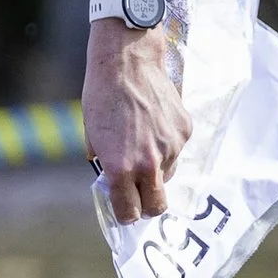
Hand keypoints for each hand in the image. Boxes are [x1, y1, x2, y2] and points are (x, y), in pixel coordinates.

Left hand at [83, 23, 190, 222]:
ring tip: (141, 143)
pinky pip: (176, 151)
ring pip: (168, 176)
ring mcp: (170, 148)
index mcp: (120, 167)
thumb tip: (114, 182)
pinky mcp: (184, 131)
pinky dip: (166, 147)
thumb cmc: (102, 97)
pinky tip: (152, 125)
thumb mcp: (92, 135)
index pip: (129, 212)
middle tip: (138, 194)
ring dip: (156, 170)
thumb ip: (105, 163)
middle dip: (147, 205)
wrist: (127, 62)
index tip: (124, 210)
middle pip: (157, 206)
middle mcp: (148, 163)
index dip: (126, 214)